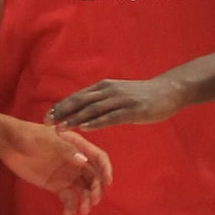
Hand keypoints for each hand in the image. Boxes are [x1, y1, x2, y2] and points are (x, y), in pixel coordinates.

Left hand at [0, 121, 112, 214]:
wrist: (7, 143)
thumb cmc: (27, 135)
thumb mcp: (46, 138)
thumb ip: (64, 149)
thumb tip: (84, 162)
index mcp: (77, 146)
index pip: (98, 157)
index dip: (106, 169)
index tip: (107, 182)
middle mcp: (75, 161)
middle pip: (94, 177)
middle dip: (97, 190)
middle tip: (92, 200)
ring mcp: (67, 174)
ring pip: (84, 190)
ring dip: (87, 201)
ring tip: (82, 210)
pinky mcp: (56, 185)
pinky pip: (69, 198)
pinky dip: (71, 207)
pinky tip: (67, 214)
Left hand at [46, 76, 184, 130]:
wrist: (168, 91)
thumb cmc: (140, 95)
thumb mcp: (117, 95)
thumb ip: (101, 102)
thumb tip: (83, 113)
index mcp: (103, 87)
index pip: (77, 97)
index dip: (61, 106)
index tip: (46, 116)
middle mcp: (108, 91)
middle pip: (80, 101)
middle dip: (62, 112)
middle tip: (47, 122)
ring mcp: (120, 100)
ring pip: (92, 109)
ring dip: (75, 118)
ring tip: (61, 127)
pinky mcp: (132, 110)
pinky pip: (111, 117)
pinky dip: (96, 122)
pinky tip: (85, 128)